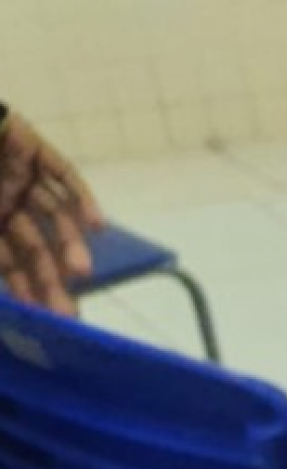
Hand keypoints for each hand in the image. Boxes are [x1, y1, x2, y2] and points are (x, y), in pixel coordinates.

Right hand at [0, 113, 102, 313]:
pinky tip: (97, 227)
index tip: (44, 317)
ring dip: (69, 244)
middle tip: (67, 311)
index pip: (9, 262)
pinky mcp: (35, 150)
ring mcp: (22, 177)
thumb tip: (5, 286)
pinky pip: (64, 175)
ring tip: (82, 273)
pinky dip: (82, 199)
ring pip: (54, 215)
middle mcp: (6, 202)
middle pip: (35, 246)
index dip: (25, 289)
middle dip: (50, 279)